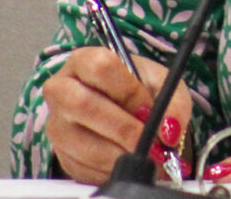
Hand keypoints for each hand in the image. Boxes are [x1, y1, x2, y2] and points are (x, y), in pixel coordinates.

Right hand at [42, 47, 192, 184]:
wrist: (125, 110)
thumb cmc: (139, 90)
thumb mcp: (162, 85)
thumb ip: (173, 102)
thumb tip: (170, 131)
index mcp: (84, 61)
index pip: (100, 67)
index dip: (128, 91)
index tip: (149, 109)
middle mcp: (61, 89)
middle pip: (82, 105)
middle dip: (123, 128)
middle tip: (150, 143)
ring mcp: (57, 124)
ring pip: (82, 143)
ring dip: (121, 155)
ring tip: (144, 156)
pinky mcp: (60, 155)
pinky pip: (83, 168)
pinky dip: (112, 171)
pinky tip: (127, 163)